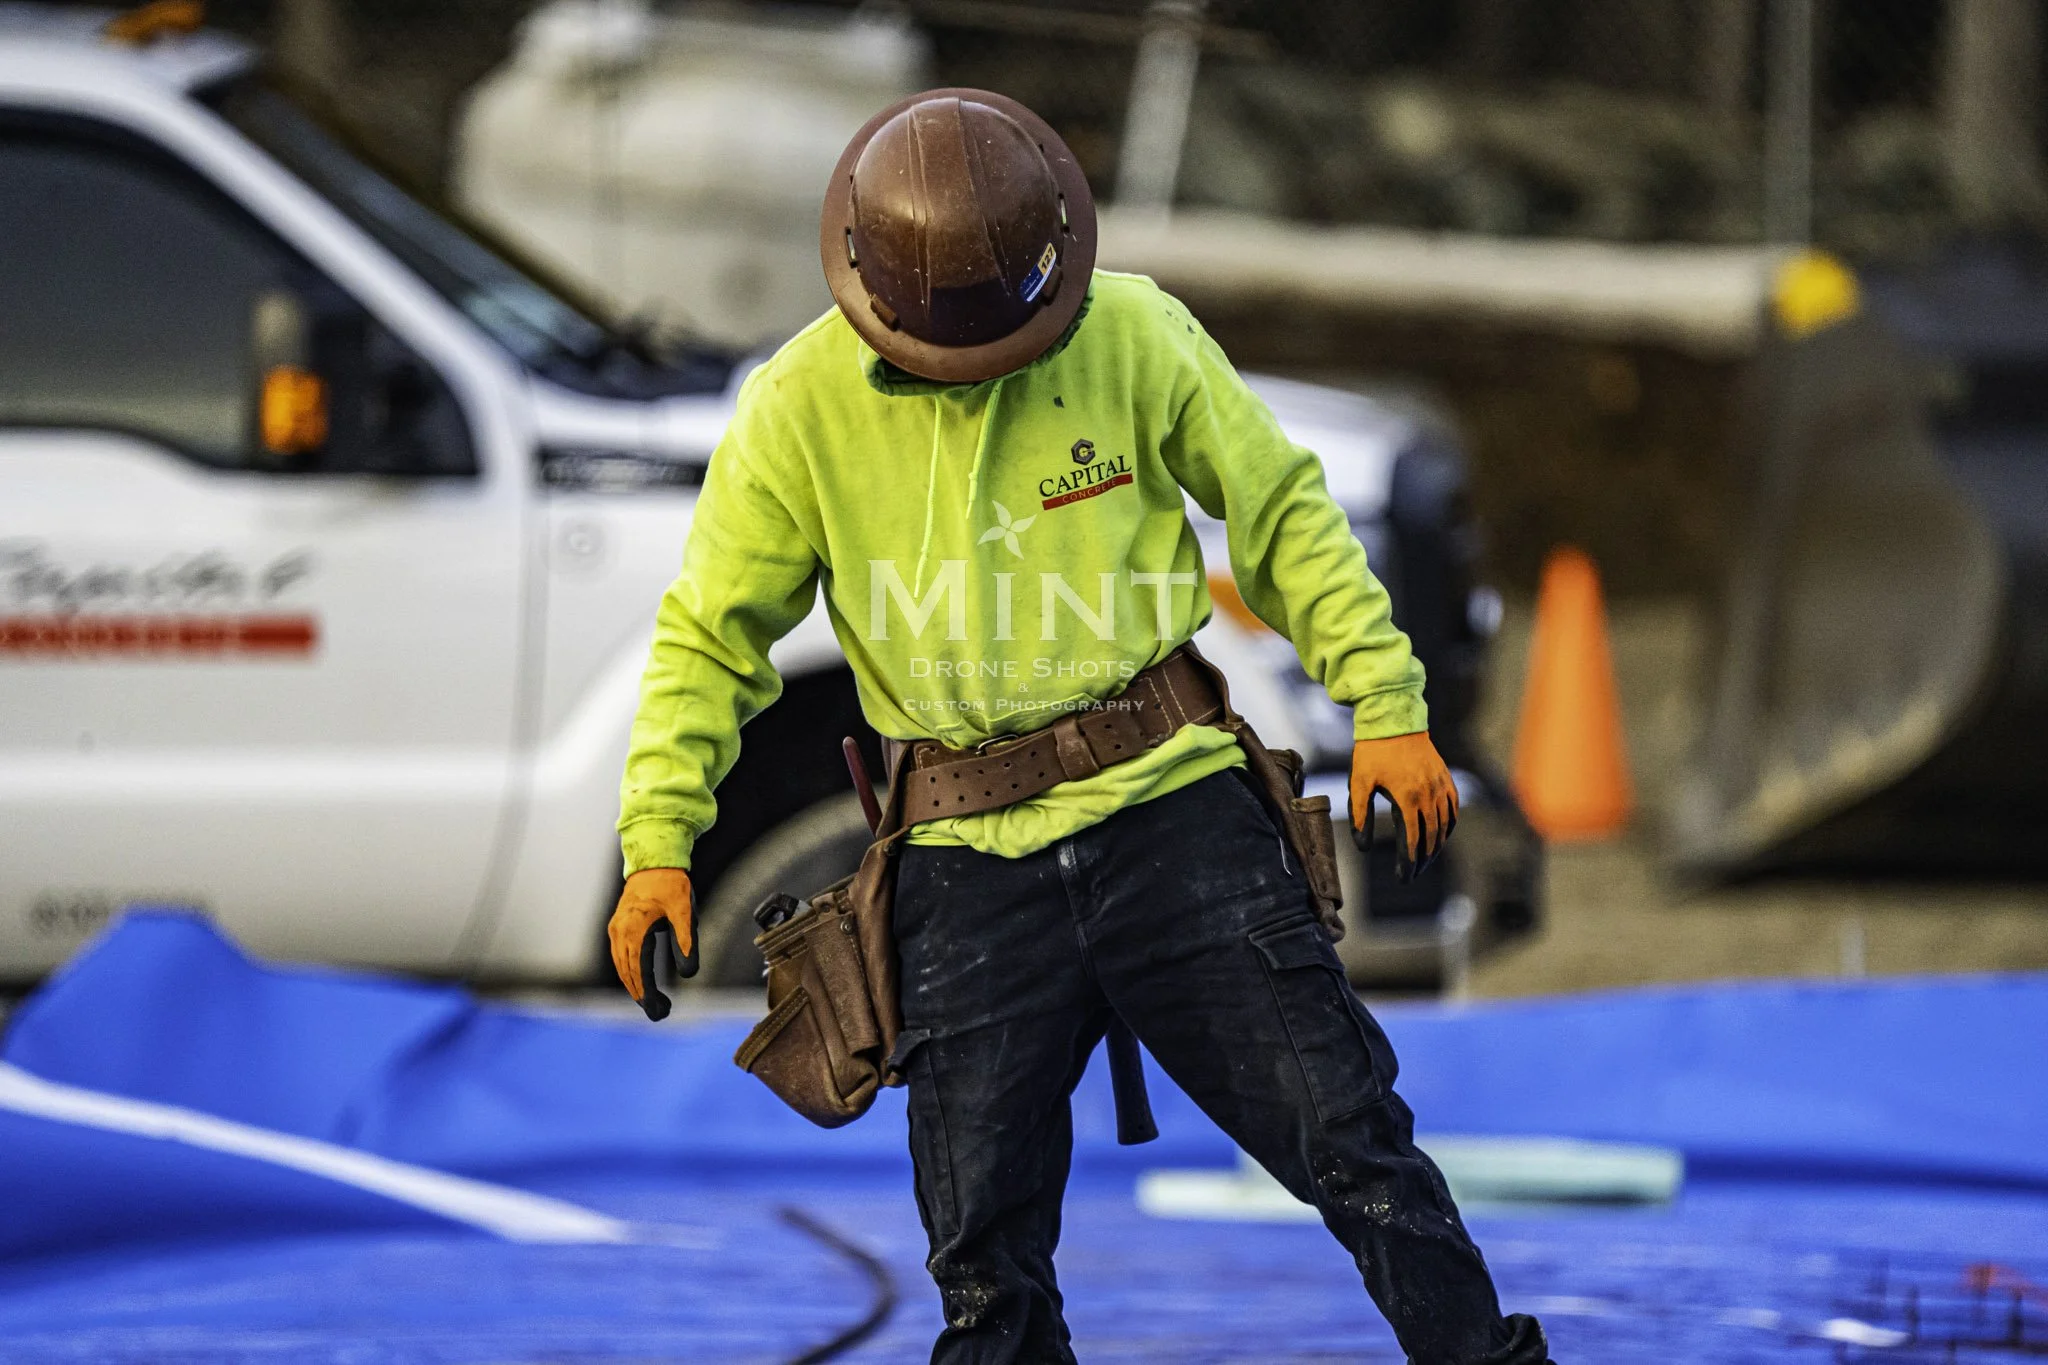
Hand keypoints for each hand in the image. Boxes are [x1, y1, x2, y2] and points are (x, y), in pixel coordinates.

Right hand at [608, 868, 696, 1020]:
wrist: (654, 861)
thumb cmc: (671, 885)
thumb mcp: (684, 912)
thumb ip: (685, 941)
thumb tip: (688, 973)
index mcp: (634, 929)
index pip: (639, 970)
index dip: (647, 992)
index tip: (656, 1009)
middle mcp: (619, 931)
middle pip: (627, 972)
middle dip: (642, 995)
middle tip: (659, 1014)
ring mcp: (616, 929)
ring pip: (621, 966)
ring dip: (635, 986)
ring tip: (652, 1003)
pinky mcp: (618, 926)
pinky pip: (620, 956)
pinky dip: (629, 972)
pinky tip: (641, 983)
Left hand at [1349, 732, 1458, 882]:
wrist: (1393, 720)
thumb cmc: (1372, 752)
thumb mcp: (1359, 783)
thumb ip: (1359, 816)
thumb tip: (1363, 846)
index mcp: (1407, 798)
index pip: (1413, 840)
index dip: (1409, 862)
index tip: (1404, 877)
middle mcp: (1429, 795)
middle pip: (1431, 837)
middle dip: (1422, 860)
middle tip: (1413, 875)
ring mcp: (1440, 786)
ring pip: (1445, 826)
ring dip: (1437, 847)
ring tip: (1425, 860)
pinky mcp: (1446, 778)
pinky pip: (1453, 808)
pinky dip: (1449, 826)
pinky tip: (1442, 835)